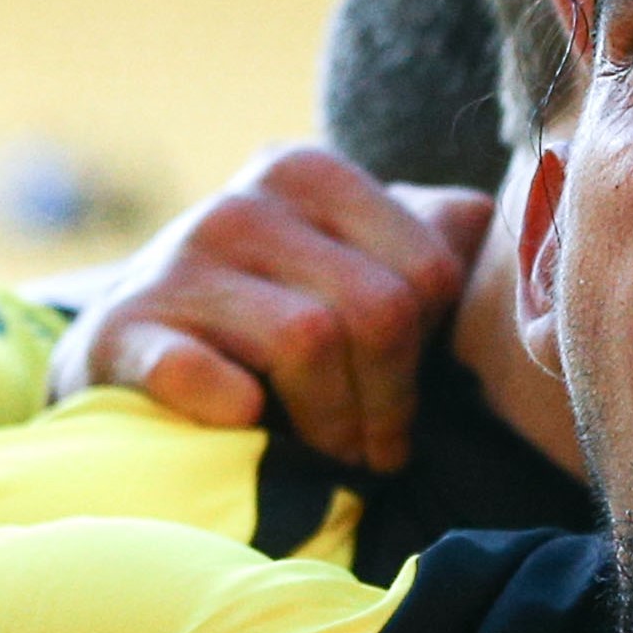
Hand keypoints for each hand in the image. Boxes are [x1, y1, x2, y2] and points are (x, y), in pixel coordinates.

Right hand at [57, 145, 486, 470]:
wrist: (128, 349)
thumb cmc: (269, 312)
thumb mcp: (348, 259)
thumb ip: (429, 234)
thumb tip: (509, 209)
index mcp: (307, 172)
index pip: (429, 265)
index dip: (433, 350)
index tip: (410, 399)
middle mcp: (240, 204)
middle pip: (379, 308)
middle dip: (392, 400)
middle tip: (378, 453)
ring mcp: (175, 264)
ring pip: (309, 339)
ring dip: (334, 424)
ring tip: (332, 460)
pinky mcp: (122, 333)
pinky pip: (200, 374)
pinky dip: (233, 409)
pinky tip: (246, 423)